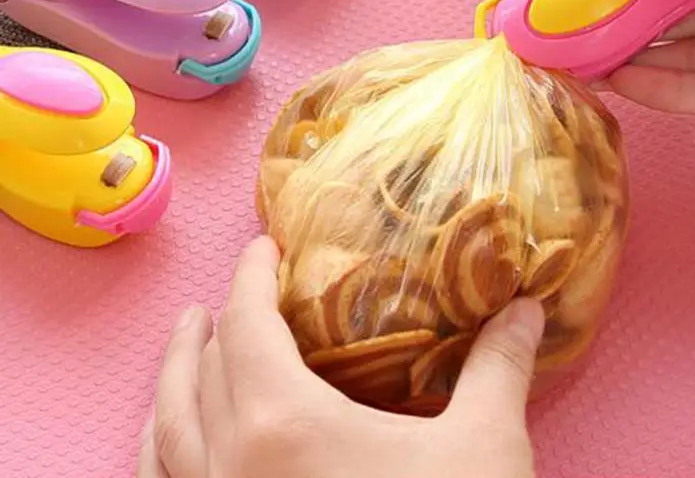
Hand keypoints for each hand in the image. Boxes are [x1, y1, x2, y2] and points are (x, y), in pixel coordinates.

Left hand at [137, 236, 544, 477]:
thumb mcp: (484, 449)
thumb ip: (498, 367)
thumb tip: (526, 308)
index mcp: (285, 427)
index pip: (247, 324)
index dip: (251, 276)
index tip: (263, 247)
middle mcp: (231, 467)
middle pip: (205, 368)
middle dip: (219, 319)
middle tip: (238, 291)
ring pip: (168, 425)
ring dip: (175, 373)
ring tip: (186, 340)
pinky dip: (159, 444)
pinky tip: (167, 434)